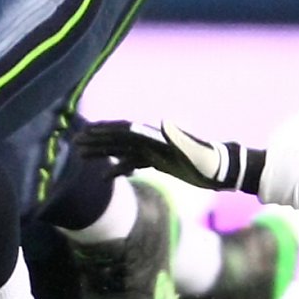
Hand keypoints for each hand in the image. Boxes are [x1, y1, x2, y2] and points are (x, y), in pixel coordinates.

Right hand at [72, 118, 248, 190]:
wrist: (224, 170)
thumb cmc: (210, 161)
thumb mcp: (195, 151)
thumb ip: (178, 137)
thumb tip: (161, 122)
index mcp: (157, 135)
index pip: (124, 130)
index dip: (104, 130)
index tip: (86, 132)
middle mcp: (152, 140)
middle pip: (118, 137)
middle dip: (96, 140)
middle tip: (74, 143)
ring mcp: (154, 150)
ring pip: (121, 149)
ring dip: (102, 151)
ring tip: (81, 155)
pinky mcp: (159, 161)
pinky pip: (132, 162)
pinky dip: (117, 167)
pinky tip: (104, 176)